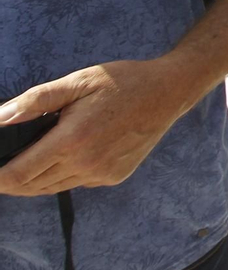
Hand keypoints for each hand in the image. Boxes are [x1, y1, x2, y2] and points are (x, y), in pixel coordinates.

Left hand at [0, 59, 190, 195]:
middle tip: (4, 164)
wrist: (169, 92)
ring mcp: (100, 174)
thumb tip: (0, 119)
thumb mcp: (78, 81)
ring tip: (27, 162)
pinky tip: (66, 155)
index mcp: (72, 140)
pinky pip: (75, 183)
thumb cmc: (122, 81)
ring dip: (33, 180)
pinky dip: (61, 175)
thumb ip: (36, 101)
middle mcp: (86, 163)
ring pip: (51, 188)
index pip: (18, 175)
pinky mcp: (112, 177)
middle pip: (31, 186)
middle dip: (10, 180)